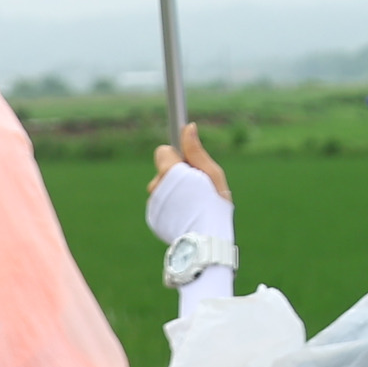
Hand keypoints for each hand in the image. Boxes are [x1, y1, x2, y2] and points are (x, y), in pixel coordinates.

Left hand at [148, 125, 231, 239]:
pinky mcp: (153, 218)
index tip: (190, 168)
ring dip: (174, 193)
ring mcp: (153, 204)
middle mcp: (155, 186)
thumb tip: (188, 127)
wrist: (206, 240)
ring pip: (162, 189)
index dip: (179, 159)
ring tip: (192, 205)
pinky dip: (171, 208)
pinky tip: (185, 215)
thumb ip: (195, 151)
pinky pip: (161, 205)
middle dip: (177, 177)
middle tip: (196, 190)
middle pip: (163, 172)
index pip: (164, 152)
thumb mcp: (211, 173)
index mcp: (169, 171)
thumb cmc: (214, 204)